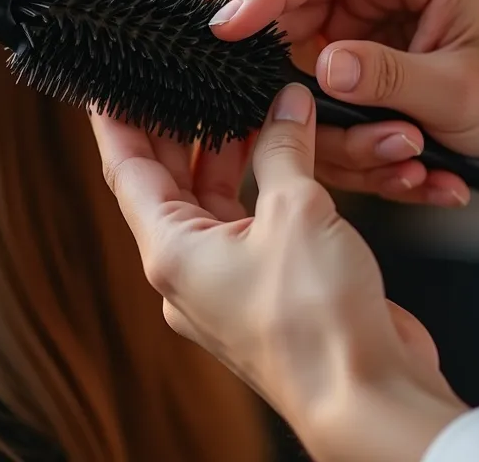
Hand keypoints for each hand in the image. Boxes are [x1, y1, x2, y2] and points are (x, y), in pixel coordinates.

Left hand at [89, 83, 466, 460]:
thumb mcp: (297, 212)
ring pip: (213, 206)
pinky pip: (251, 227)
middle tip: (180, 81)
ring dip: (224, 156)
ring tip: (235, 104)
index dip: (118, 122)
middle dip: (176, 131)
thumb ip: (284, 150)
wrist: (369, 398)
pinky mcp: (267, 293)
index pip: (127, 171)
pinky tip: (281, 155)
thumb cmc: (317, 324)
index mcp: (172, 252)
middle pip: (167, 186)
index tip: (109, 86)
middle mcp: (189, 272)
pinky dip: (260, 187)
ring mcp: (227, 286)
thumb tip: (284, 108)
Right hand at [207, 0, 478, 206]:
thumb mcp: (462, 92)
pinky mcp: (346, 18)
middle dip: (272, 50)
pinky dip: (321, 104)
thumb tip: (325, 66)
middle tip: (241, 99)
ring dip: (309, 96)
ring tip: (379, 152)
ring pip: (290, 31)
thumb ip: (392, 79)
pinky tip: (369, 147)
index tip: (224, 28)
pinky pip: (305, 57)